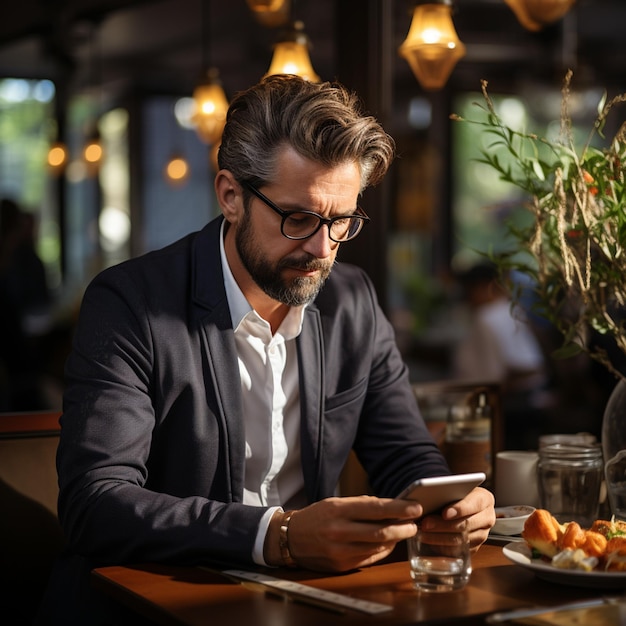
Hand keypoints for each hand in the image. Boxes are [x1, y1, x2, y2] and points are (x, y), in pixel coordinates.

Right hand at [265, 495, 422, 571]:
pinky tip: (389, 543)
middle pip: (381, 531)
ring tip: (405, 530)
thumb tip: (390, 506)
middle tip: (415, 523)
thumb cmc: (317, 516)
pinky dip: (383, 550)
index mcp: (338, 510)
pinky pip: (370, 558)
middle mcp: (340, 531)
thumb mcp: (335, 503)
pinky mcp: (342, 565)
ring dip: (396, 539)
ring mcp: (341, 551)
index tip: (415, 507)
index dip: (399, 508)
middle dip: (403, 527)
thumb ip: (361, 505)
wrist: (291, 538)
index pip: (376, 508)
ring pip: (378, 546)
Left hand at [419, 486, 494, 551]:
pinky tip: (430, 542)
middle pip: (466, 524)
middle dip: (443, 525)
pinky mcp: (474, 547)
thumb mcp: (454, 488)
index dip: (459, 509)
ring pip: (461, 540)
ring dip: (440, 538)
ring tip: (423, 533)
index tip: (444, 513)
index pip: (474, 504)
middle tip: (426, 524)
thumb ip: (446, 492)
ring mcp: (482, 535)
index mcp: (485, 499)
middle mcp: (487, 518)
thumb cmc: (454, 494)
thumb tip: (428, 499)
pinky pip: (459, 551)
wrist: (458, 505)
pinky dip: (443, 547)